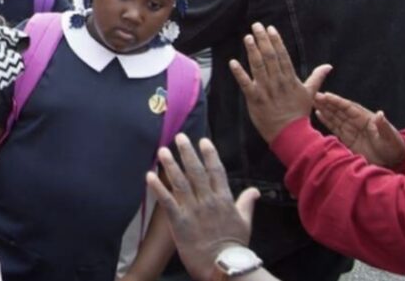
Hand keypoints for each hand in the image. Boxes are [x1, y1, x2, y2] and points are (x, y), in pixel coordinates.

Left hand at [147, 135, 259, 280]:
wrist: (224, 267)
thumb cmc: (235, 246)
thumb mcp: (245, 222)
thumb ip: (247, 203)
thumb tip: (255, 190)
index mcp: (224, 199)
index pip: (216, 171)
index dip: (209, 155)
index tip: (203, 141)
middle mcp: (208, 200)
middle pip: (196, 172)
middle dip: (187, 153)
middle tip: (179, 137)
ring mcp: (193, 210)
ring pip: (180, 182)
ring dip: (170, 165)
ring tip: (162, 151)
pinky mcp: (179, 221)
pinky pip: (167, 201)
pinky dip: (158, 188)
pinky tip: (149, 175)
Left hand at [229, 23, 332, 142]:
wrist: (291, 134)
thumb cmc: (299, 113)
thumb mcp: (310, 93)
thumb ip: (317, 77)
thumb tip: (328, 66)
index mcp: (290, 79)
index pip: (282, 56)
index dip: (276, 41)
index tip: (270, 28)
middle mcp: (278, 82)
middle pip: (270, 57)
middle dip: (263, 40)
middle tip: (256, 26)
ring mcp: (266, 90)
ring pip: (258, 67)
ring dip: (252, 51)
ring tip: (248, 37)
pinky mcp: (255, 99)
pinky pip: (245, 84)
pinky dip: (239, 73)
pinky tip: (232, 62)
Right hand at [315, 92, 404, 167]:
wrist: (393, 160)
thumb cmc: (394, 147)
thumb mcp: (390, 137)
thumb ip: (383, 126)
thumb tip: (380, 114)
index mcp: (365, 118)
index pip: (348, 107)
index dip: (337, 101)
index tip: (326, 95)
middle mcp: (356, 121)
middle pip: (339, 110)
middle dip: (327, 102)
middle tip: (314, 95)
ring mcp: (351, 129)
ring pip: (335, 116)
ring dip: (324, 109)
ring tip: (313, 101)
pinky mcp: (347, 138)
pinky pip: (334, 127)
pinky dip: (326, 120)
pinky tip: (318, 113)